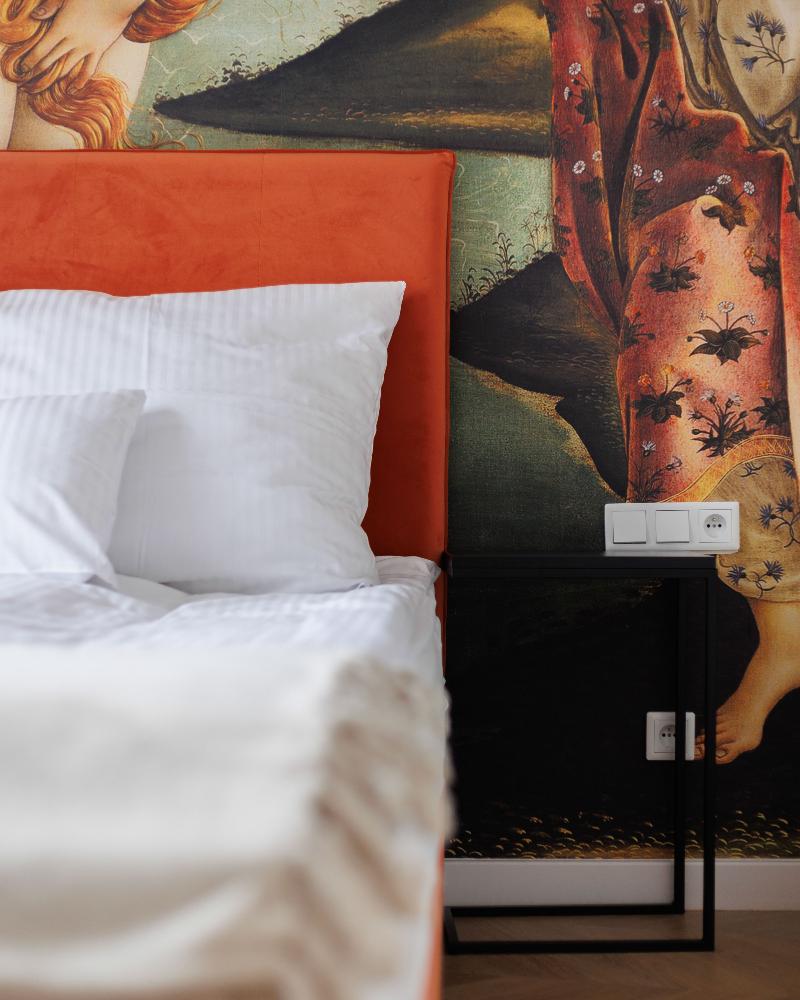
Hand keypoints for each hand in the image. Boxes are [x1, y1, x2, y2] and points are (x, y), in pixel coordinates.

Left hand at [23, 0, 140, 92]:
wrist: (116, 1)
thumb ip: (50, 7)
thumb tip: (35, 16)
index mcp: (61, 27)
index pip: (42, 48)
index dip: (31, 60)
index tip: (23, 69)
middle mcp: (72, 41)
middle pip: (52, 60)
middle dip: (39, 71)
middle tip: (29, 80)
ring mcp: (86, 47)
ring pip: (68, 66)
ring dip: (56, 77)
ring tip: (46, 85)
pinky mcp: (98, 50)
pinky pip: (88, 69)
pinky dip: (80, 80)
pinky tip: (73, 89)